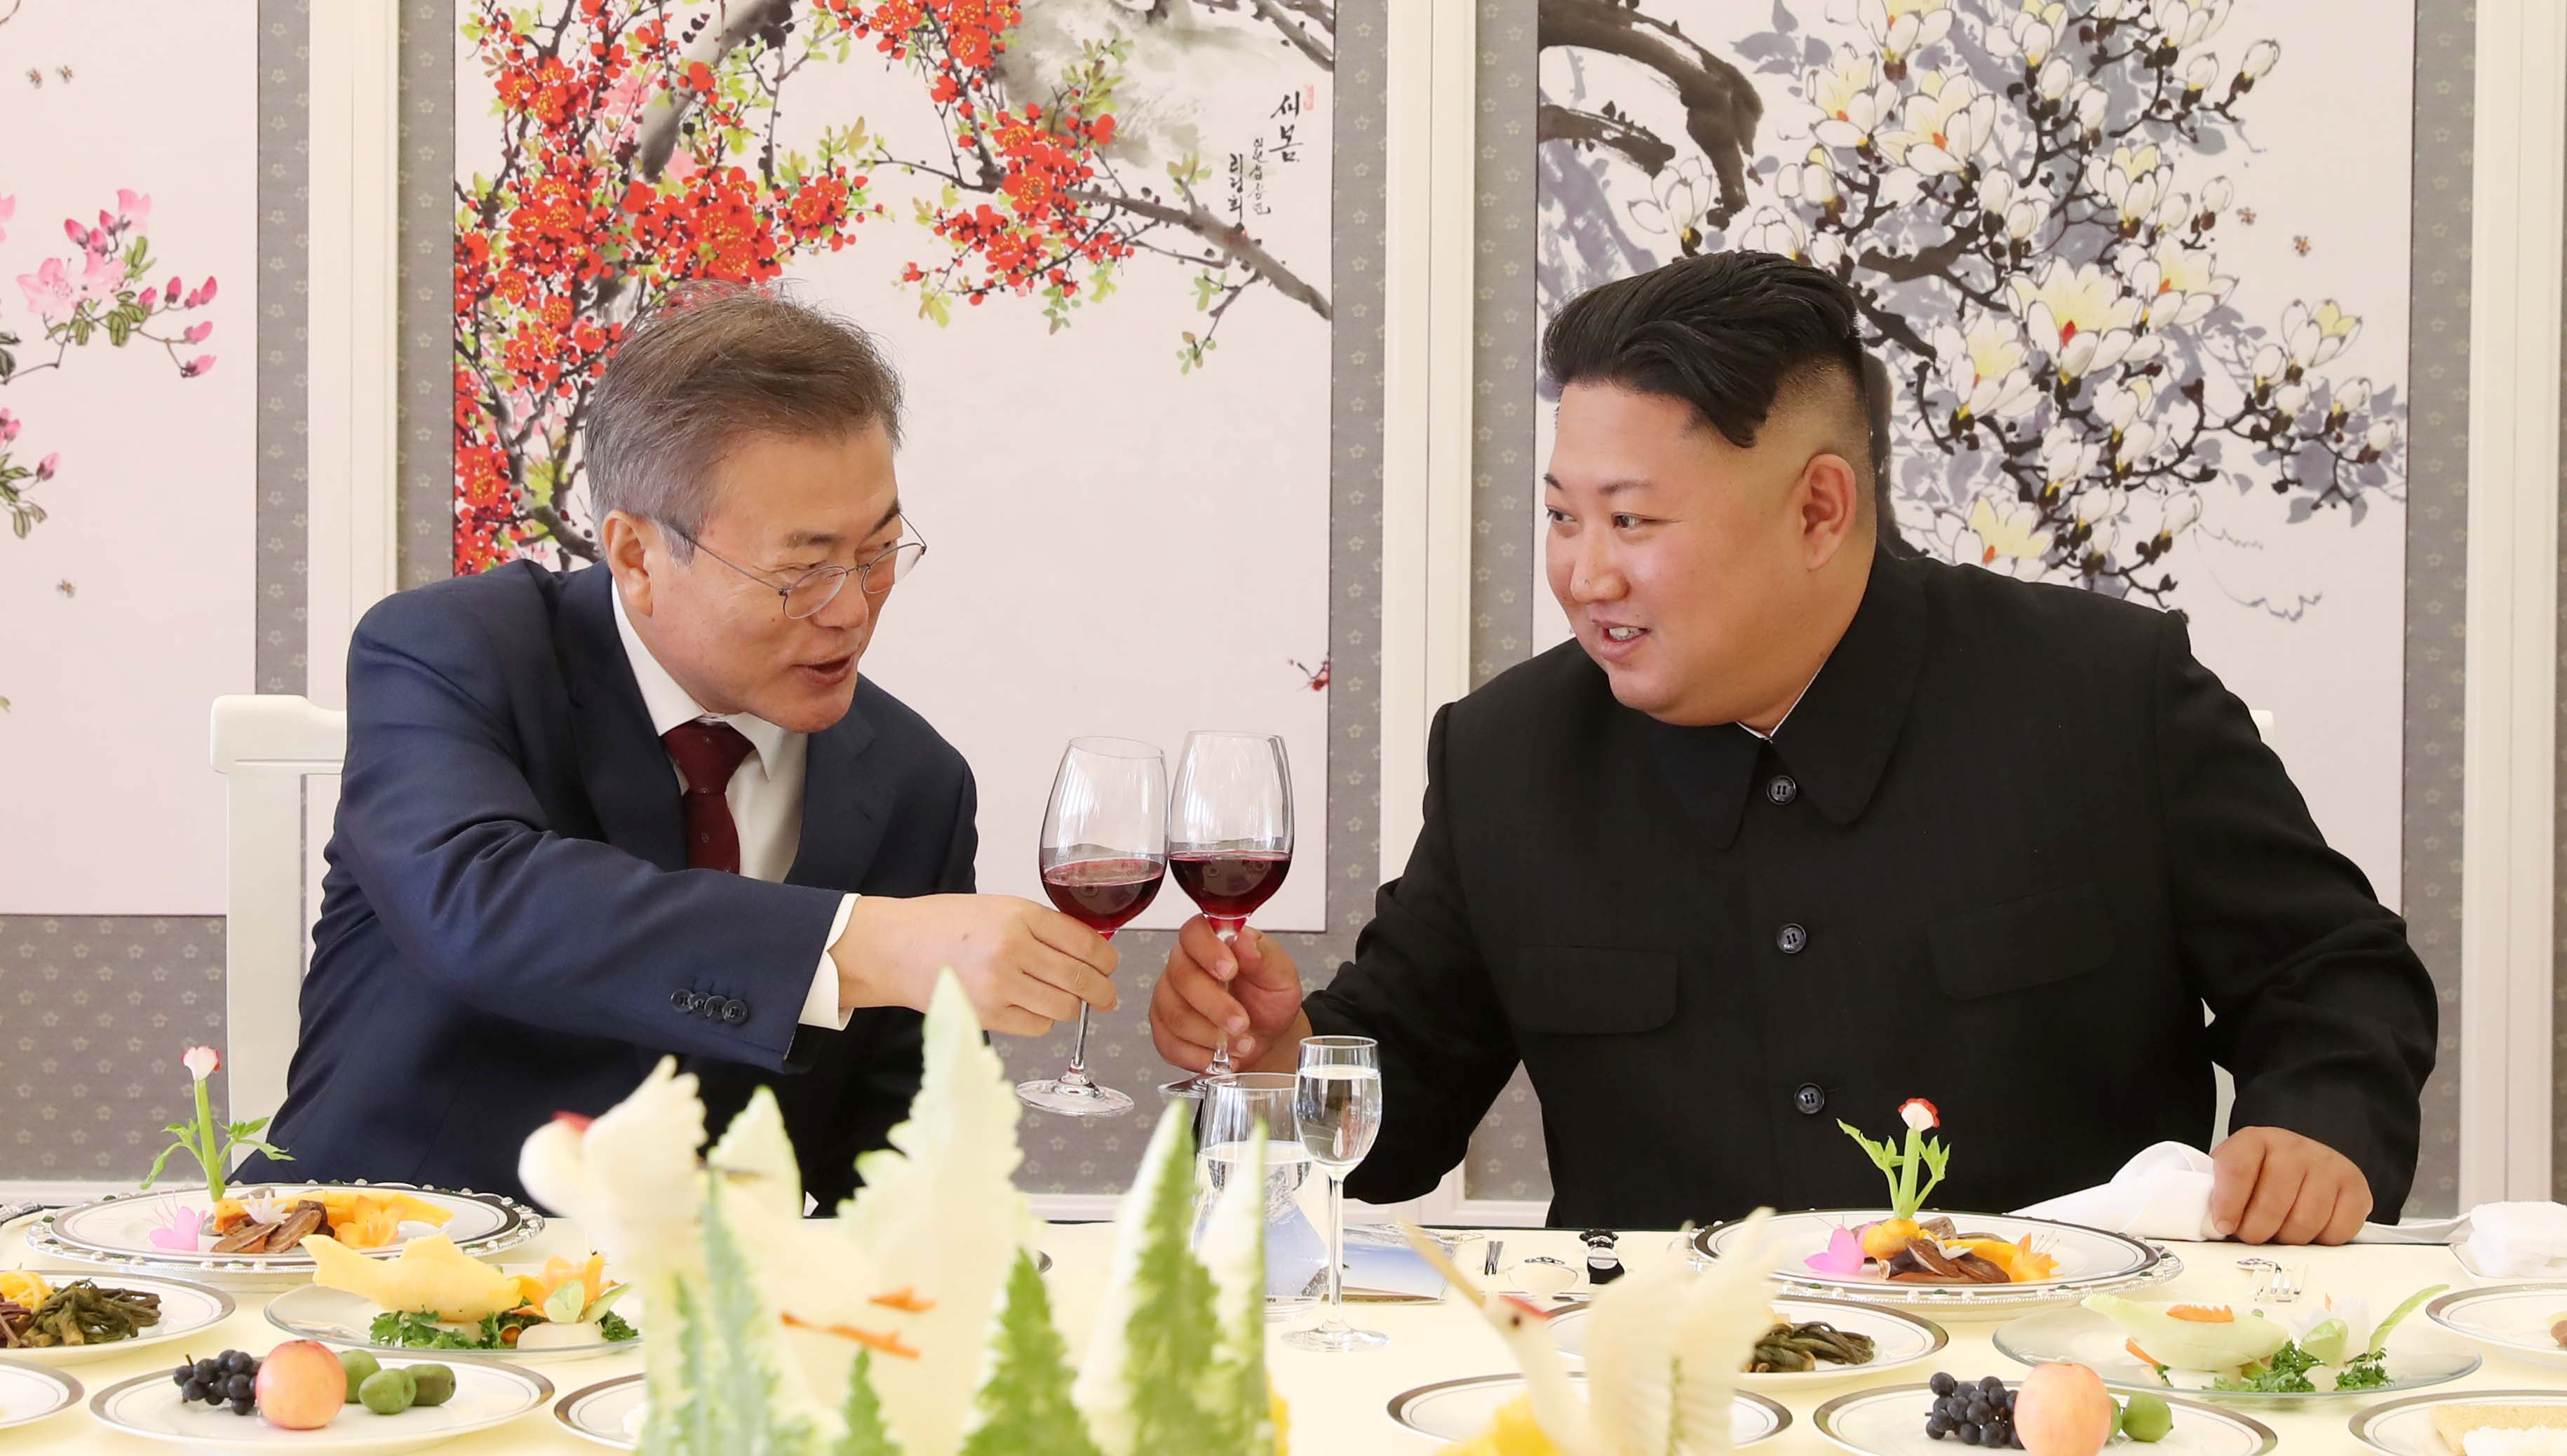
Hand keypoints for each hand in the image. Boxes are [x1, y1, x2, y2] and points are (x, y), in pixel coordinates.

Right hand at [831, 894, 1116, 1036]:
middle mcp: (1013, 950)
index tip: (1111, 965)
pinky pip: (1038, 1026)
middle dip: (1103, 991)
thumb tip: (1088, 949)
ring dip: (1074, 1007)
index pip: (1085, 942)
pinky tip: (1035, 1009)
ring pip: (1064, 1007)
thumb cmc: (945, 924)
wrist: (895, 947)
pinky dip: (1044, 1021)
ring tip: (1070, 1002)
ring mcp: (1000, 986)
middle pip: (1081, 979)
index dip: (1107, 959)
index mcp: (1020, 915)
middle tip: (1107, 995)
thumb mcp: (998, 908)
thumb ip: (1041, 927)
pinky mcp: (988, 1016)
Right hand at [1149, 916, 1306, 1073]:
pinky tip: (1220, 1057)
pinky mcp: (1164, 1029)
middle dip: (1216, 1006)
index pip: (1194, 933)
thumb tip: (1244, 940)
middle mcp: (1183, 965)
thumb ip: (1263, 957)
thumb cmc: (1269, 998)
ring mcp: (1168, 997)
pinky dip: (1199, 1056)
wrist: (1266, 1034)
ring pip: (1176, 1015)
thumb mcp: (1280, 975)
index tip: (1231, 970)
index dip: (1208, 951)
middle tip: (1242, 1023)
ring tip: (1241, 1044)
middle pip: (1182, 979)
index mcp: (1211, 941)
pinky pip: (1169, 1044)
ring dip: (1211, 1036)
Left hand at [2209, 1126, 2372, 1245]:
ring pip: (2305, 1222)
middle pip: (2272, 1203)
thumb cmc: (2261, 1177)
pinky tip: (2311, 1231)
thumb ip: (2216, 1192)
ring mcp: (2329, 1165)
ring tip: (2280, 1233)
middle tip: (2252, 1235)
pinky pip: (2338, 1230)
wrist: (2307, 1161)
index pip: (2237, 1168)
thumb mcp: (2232, 1175)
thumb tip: (2197, 1225)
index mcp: (2255, 1140)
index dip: (2227, 1203)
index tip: (2223, 1226)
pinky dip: (2322, 1241)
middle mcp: (2294, 1148)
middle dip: (2257, 1230)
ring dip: (2288, 1239)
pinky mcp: (2356, 1188)